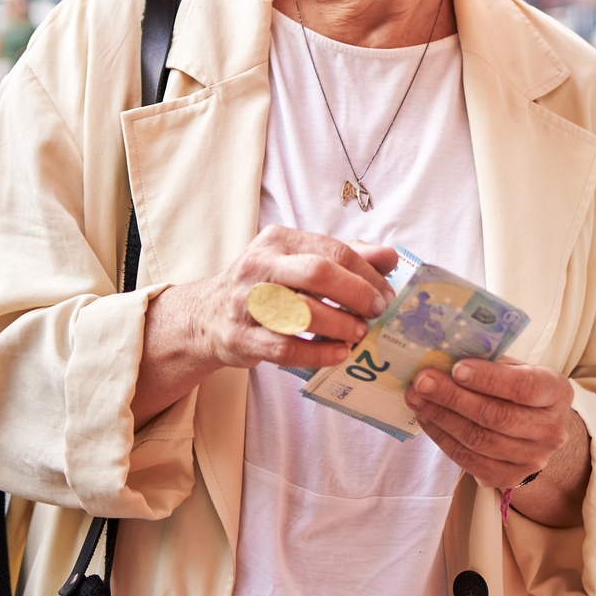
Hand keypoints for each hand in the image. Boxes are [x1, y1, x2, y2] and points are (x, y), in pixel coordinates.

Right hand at [135, 227, 395, 420]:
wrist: (205, 316)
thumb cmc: (266, 286)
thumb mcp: (300, 261)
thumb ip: (345, 256)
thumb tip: (390, 257)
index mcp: (279, 240)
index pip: (334, 251)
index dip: (368, 274)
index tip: (387, 295)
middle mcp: (259, 265)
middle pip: (317, 273)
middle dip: (356, 295)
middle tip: (376, 313)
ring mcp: (245, 302)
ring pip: (300, 312)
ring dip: (339, 325)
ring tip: (358, 334)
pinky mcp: (238, 337)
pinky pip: (284, 348)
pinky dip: (316, 354)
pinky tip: (338, 354)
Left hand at [406, 358, 588, 520]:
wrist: (536, 429)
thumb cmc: (519, 389)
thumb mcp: (516, 367)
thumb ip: (490, 362)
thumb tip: (445, 355)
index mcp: (557, 392)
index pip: (524, 388)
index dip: (489, 379)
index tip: (456, 368)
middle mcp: (551, 430)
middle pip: (497, 417)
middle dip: (454, 398)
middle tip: (422, 381)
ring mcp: (532, 459)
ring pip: (479, 440)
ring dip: (441, 417)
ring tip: (416, 397)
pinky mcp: (509, 478)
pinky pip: (468, 460)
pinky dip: (442, 438)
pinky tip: (426, 418)